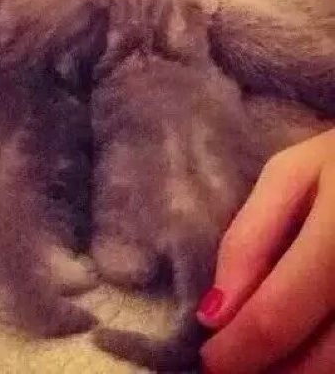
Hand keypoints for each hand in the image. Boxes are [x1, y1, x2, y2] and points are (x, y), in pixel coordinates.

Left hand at [196, 128, 334, 372]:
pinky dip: (328, 361)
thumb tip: (213, 310)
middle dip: (266, 371)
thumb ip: (250, 239)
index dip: (237, 349)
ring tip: (264, 363)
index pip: (278, 313)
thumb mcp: (289, 176)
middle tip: (229, 366)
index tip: (208, 358)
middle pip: (321, 359)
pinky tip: (304, 351)